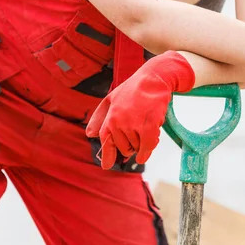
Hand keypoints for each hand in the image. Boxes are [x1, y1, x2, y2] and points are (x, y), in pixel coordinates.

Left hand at [86, 51, 194, 168]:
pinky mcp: (149, 126)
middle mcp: (119, 122)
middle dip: (131, 144)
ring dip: (143, 142)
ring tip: (146, 126)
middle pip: (124, 147)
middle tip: (138, 131)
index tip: (106, 166)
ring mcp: (134, 125)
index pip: (106, 141)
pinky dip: (147, 152)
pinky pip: (147, 147)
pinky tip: (147, 152)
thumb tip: (89, 134)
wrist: (154, 78)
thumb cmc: (133, 89)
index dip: (107, 155)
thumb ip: (99, 117)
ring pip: (137, 147)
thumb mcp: (111, 99)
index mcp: (110, 117)